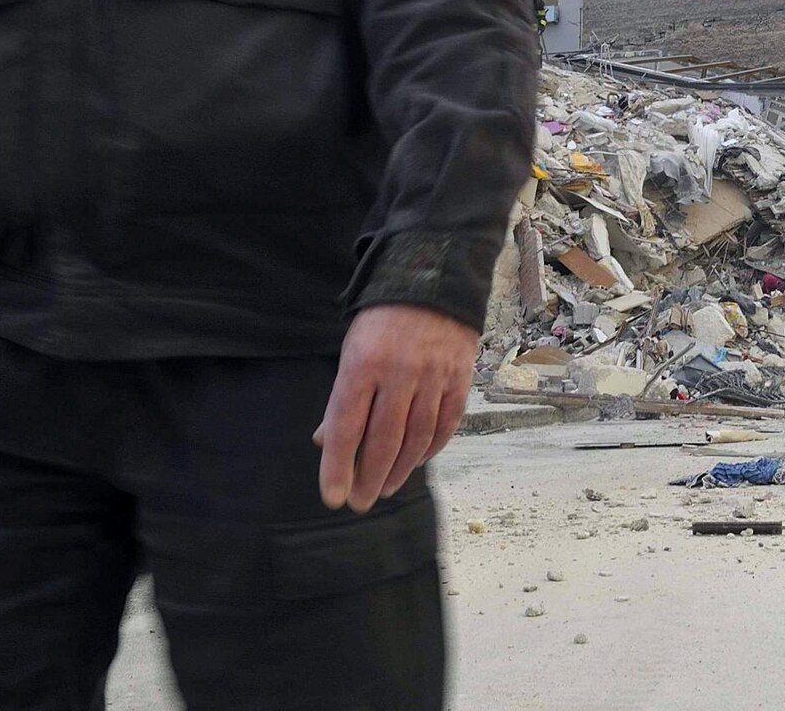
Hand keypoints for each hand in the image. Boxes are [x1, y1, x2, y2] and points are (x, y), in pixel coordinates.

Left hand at [315, 304, 477, 512]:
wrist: (432, 282)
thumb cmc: (382, 322)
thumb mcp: (351, 352)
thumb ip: (341, 398)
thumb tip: (325, 441)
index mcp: (363, 365)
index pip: (346, 426)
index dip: (338, 466)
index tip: (333, 497)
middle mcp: (399, 373)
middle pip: (383, 439)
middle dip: (369, 478)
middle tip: (360, 502)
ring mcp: (433, 376)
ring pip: (416, 438)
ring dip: (400, 470)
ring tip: (386, 488)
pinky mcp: (459, 378)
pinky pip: (446, 424)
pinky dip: (431, 449)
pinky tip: (416, 461)